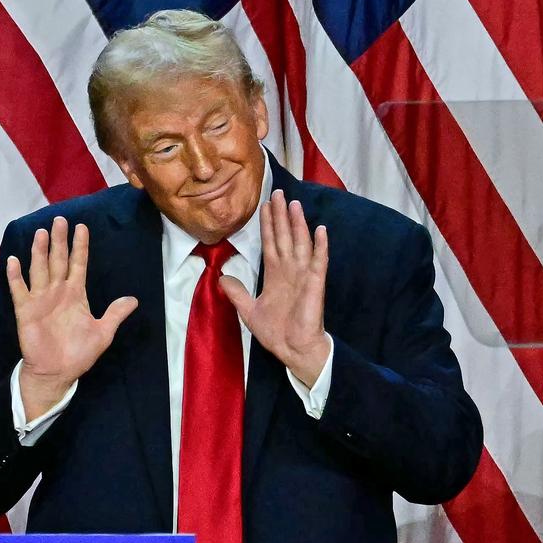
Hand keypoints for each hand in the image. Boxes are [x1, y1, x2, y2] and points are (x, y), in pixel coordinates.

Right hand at [7, 217, 137, 420]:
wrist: (57, 372)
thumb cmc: (79, 353)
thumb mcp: (103, 332)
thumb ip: (115, 314)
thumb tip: (134, 300)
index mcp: (76, 295)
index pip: (79, 264)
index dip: (80, 246)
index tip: (82, 227)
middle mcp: (58, 292)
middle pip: (58, 260)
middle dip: (59, 240)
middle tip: (59, 219)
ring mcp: (40, 299)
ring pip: (39, 269)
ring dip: (39, 251)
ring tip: (40, 232)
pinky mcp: (26, 311)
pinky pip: (19, 290)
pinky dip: (15, 276)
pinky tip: (13, 260)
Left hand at [220, 190, 330, 387]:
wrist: (293, 349)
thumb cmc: (276, 332)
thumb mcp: (249, 311)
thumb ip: (237, 293)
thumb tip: (221, 278)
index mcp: (275, 274)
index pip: (270, 242)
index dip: (267, 224)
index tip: (264, 205)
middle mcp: (289, 270)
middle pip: (284, 236)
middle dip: (281, 216)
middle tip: (278, 193)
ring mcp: (303, 275)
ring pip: (299, 243)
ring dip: (298, 224)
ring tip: (294, 204)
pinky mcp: (314, 284)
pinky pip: (318, 261)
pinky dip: (319, 246)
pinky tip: (320, 230)